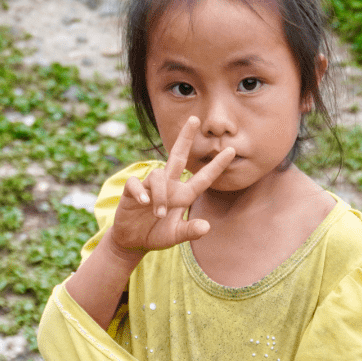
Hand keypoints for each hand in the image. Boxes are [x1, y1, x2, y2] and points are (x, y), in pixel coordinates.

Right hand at [109, 117, 234, 254]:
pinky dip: (141, 191)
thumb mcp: (175, 236)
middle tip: (195, 119)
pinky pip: (136, 184)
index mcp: (182, 195)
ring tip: (159, 214)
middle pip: (177, 156)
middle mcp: (167, 185)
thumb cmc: (156, 234)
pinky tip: (144, 202)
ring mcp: (149, 186)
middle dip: (186, 138)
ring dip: (161, 195)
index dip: (217, 165)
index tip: (231, 150)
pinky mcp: (130, 191)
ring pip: (158, 176)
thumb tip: (206, 227)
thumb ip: (189, 231)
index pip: (202, 178)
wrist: (131, 241)